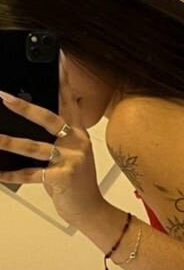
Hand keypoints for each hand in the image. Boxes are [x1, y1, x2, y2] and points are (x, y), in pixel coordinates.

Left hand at [0, 91, 105, 225]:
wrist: (89, 210)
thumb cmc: (76, 182)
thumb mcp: (70, 155)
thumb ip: (54, 140)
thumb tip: (23, 127)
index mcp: (78, 133)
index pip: (70, 101)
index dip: (64, 79)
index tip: (57, 59)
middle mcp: (77, 142)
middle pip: (50, 119)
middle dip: (25, 107)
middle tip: (4, 96)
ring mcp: (72, 160)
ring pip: (35, 147)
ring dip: (10, 142)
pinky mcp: (63, 178)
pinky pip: (31, 174)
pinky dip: (12, 174)